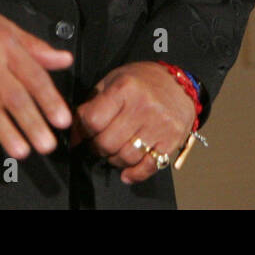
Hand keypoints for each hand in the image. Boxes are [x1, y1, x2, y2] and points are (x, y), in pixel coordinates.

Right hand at [0, 4, 73, 159]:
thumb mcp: (7, 27)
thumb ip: (36, 47)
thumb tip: (64, 59)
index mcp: (7, 46)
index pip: (34, 76)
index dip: (49, 100)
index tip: (62, 120)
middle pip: (14, 97)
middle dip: (32, 123)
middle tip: (46, 144)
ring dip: (5, 132)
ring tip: (21, 151)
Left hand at [73, 62, 195, 183]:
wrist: (181, 84)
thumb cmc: (143, 81)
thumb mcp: (114, 80)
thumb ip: (92, 104)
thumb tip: (74, 135)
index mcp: (125, 88)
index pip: (93, 120)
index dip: (83, 130)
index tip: (84, 132)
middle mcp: (143, 107)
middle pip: (107, 142)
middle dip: (96, 147)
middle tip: (98, 143)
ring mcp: (158, 126)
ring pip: (125, 157)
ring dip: (113, 160)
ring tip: (114, 151)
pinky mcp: (171, 141)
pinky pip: (148, 166)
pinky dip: (134, 174)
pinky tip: (127, 172)